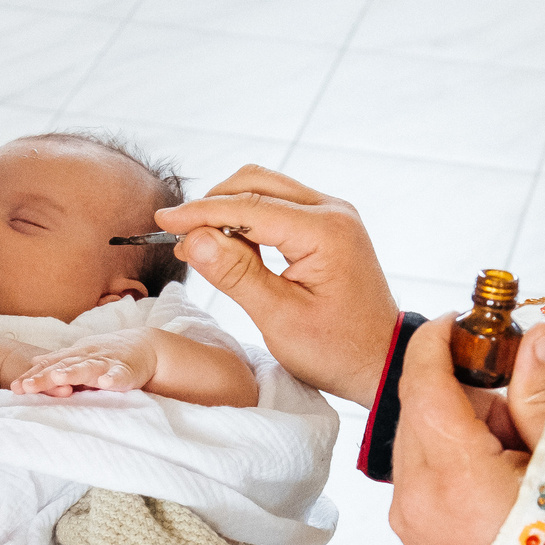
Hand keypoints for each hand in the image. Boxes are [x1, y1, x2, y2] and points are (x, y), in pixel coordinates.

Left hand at [11, 329, 157, 395]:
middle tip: (26, 387)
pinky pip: (119, 375)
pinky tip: (106, 383)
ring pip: (88, 368)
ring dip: (73, 373)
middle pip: (63, 367)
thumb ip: (58, 360)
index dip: (33, 376)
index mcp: (75, 356)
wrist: (144, 346)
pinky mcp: (127, 371)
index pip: (50, 366)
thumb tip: (33, 362)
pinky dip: (113, 378)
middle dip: (44, 377)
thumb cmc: (108, 354)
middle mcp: (88, 357)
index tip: (15, 387)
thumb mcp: (81, 355)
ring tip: (59, 379)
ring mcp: (107, 363)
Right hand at [155, 167, 397, 405]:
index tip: (163, 222)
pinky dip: (248, 219)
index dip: (200, 213)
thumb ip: (236, 275)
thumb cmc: (337, 349)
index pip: (248, 206)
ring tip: (200, 247)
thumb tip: (194, 239)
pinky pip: (278, 207)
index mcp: (325, 232)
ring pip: (265, 190)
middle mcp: (332, 211)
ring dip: (228, 210)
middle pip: (256, 183)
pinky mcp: (327, 226)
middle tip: (180, 238)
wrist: (381, 361)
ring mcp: (332, 215)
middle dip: (212, 205)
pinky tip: (229, 247)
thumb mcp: (280, 319)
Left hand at [391, 320, 544, 544]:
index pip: (422, 378)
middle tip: (524, 410)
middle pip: (422, 406)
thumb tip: (536, 336)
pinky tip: (501, 481)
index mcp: (452, 469)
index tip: (467, 321)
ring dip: (461, 427)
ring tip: (520, 457)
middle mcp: (416, 493)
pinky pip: (423, 474)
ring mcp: (410, 518)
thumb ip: (544, 394)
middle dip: (467, 391)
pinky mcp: (415, 536)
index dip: (440, 339)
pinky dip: (454, 459)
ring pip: (421, 439)